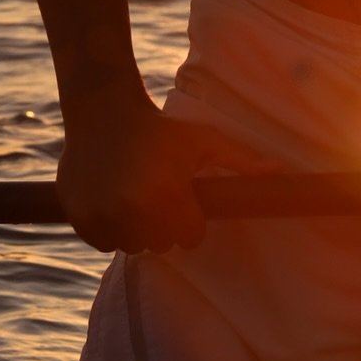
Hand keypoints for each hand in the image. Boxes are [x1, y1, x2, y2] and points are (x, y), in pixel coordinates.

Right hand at [57, 83, 257, 253]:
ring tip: (135, 196)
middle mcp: (132, 209)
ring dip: (137, 229)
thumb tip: (280, 172)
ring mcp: (102, 215)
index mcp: (166, 193)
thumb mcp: (204, 141)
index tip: (182, 196)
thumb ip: (241, 161)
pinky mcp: (79, 218)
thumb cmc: (161, 129)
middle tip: (156, 193)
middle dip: (164, 224)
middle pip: (161, 245)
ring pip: (132, 246)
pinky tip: (113, 200)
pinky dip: (109, 229)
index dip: (190, 218)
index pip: (190, 236)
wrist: (104, 114)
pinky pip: (104, 243)